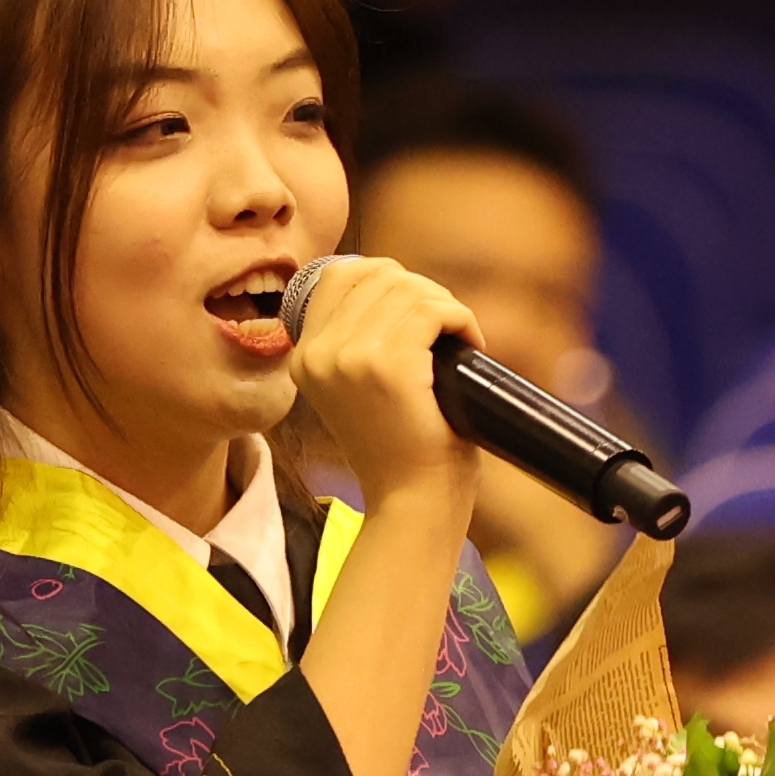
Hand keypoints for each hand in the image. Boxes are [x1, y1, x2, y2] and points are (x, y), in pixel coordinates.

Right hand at [282, 251, 482, 517]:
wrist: (412, 501)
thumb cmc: (400, 448)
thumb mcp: (356, 387)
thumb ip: (355, 338)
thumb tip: (392, 279)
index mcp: (304, 356)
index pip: (340, 274)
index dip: (388, 279)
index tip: (418, 310)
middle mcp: (319, 353)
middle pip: (379, 275)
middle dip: (423, 293)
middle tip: (446, 330)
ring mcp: (351, 357)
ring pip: (410, 289)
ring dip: (446, 308)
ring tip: (459, 339)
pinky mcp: (390, 366)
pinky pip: (435, 311)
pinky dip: (462, 320)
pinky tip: (470, 346)